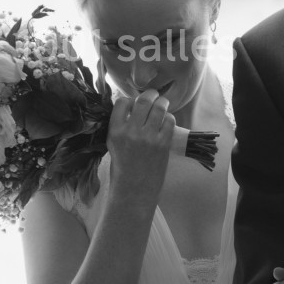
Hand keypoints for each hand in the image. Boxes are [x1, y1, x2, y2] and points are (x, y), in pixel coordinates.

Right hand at [104, 89, 174, 209]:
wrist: (135, 189)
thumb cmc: (122, 167)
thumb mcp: (113, 144)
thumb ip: (121, 125)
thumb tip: (132, 106)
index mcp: (115, 131)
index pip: (122, 102)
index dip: (129, 99)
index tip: (133, 102)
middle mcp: (131, 131)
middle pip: (143, 100)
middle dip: (150, 94)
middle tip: (153, 95)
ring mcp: (148, 137)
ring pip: (159, 108)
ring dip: (162, 103)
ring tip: (162, 105)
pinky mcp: (163, 143)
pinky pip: (169, 121)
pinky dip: (168, 118)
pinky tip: (165, 122)